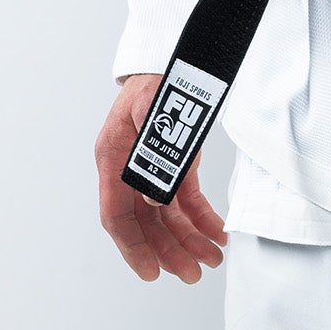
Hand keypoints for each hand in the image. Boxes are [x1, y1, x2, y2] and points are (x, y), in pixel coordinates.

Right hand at [95, 73, 227, 283]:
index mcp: (113, 157)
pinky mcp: (175, 165)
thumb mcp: (153, 108)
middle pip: (146, 222)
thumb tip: (157, 198)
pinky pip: (185, 200)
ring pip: (166, 217)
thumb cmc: (159, 78)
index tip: (151, 271)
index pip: (117, 214)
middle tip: (193, 273)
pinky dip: (201, 218)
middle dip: (169, 251)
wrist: (175, 57)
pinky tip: (216, 233)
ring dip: (188, 240)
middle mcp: (129, 169)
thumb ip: (153, 151)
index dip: (133, 246)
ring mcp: (152, 168)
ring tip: (212, 259)